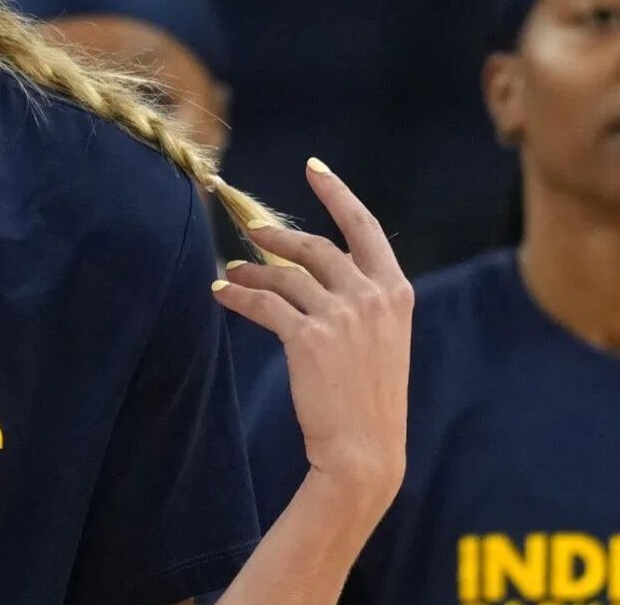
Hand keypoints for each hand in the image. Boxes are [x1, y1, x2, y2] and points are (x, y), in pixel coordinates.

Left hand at [211, 158, 411, 504]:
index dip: (337, 194)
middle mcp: (372, 296)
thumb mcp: (383, 342)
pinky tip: (222, 293)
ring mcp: (342, 315)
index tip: (314, 168)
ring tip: (232, 270)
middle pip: (316, 247)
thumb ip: (362, 302)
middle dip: (278, 235)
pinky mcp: (309, 337)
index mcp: (397, 293)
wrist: (366, 451)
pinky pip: (264, 303)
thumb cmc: (371, 400)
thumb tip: (322, 274)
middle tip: (252, 229)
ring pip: (285, 275)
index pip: (365, 228)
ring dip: (252, 269)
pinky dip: (238, 294)